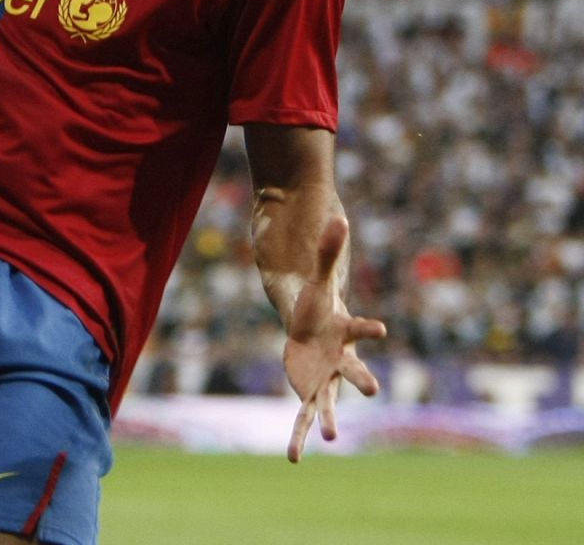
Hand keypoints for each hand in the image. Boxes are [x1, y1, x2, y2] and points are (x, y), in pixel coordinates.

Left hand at [282, 216, 386, 462]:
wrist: (312, 325)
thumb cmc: (318, 302)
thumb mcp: (319, 277)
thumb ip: (329, 251)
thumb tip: (338, 216)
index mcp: (345, 331)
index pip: (359, 328)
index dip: (368, 328)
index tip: (381, 329)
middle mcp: (338, 358)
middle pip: (351, 369)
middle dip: (360, 378)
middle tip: (373, 391)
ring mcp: (323, 376)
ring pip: (325, 399)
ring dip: (325, 417)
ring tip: (329, 438)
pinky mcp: (306, 387)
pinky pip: (301, 413)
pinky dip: (297, 433)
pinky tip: (293, 457)